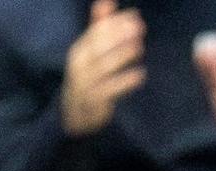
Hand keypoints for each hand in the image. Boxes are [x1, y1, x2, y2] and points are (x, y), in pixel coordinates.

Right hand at [62, 0, 145, 135]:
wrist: (76, 113)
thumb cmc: (89, 78)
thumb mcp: (92, 52)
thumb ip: (100, 27)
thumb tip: (107, 1)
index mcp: (81, 49)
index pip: (96, 32)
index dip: (113, 22)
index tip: (134, 15)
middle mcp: (81, 63)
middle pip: (98, 46)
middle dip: (118, 34)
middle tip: (139, 26)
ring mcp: (86, 82)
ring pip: (103, 66)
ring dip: (121, 55)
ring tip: (140, 46)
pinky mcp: (94, 100)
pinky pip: (109, 89)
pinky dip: (124, 82)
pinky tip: (140, 75)